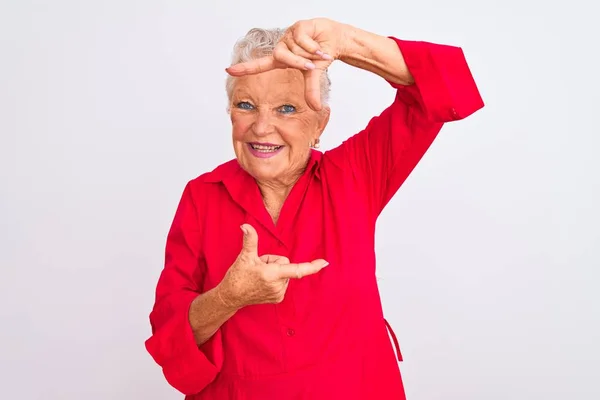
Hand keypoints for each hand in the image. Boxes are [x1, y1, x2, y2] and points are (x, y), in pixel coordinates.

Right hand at [217, 224, 328, 308]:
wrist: (231, 296)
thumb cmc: (237, 276)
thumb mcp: (244, 257)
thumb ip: (250, 240)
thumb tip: (246, 225)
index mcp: (272, 274)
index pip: (297, 270)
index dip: (312, 266)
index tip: (325, 263)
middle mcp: (278, 286)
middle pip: (286, 264)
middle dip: (275, 262)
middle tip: (259, 267)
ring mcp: (278, 294)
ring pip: (285, 273)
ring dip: (275, 272)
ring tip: (259, 276)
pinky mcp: (278, 299)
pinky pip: (283, 282)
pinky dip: (275, 280)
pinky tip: (263, 282)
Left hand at [225, 18, 348, 109]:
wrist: (335, 40)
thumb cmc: (320, 55)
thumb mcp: (314, 74)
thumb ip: (312, 90)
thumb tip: (316, 108)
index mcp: (281, 60)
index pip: (259, 65)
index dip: (245, 68)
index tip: (228, 70)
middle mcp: (282, 47)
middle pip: (281, 57)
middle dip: (299, 62)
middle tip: (313, 65)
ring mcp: (288, 36)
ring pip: (294, 48)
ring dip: (310, 54)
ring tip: (319, 53)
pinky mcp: (297, 26)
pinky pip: (302, 40)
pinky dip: (314, 46)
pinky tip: (320, 46)